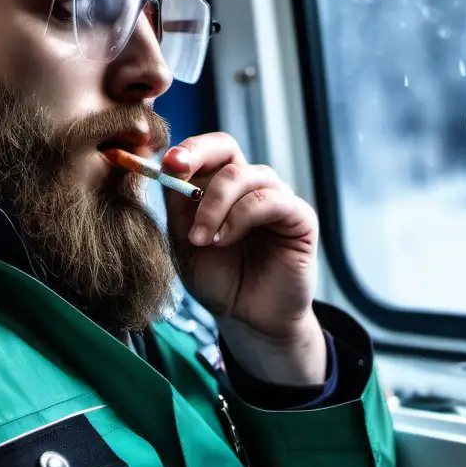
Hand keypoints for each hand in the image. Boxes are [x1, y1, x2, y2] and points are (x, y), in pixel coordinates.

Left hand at [161, 133, 326, 387]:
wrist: (247, 318)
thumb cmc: (218, 280)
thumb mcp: (185, 243)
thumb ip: (178, 207)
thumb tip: (166, 170)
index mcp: (221, 187)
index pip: (208, 150)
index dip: (187, 149)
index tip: (165, 163)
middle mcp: (251, 186)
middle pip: (227, 148)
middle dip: (198, 157)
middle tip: (176, 174)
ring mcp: (277, 199)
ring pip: (245, 175)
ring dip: (214, 204)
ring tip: (201, 239)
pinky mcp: (300, 218)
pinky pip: (272, 200)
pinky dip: (241, 216)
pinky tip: (224, 240)